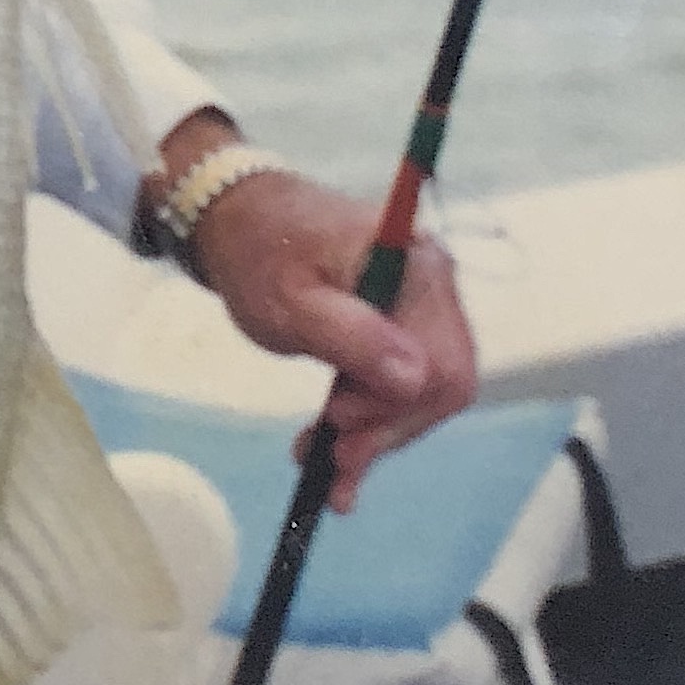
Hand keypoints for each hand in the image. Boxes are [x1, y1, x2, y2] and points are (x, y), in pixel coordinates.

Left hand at [184, 163, 479, 509]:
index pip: (441, 363)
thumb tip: (415, 379)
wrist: (243, 219)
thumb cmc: (259, 252)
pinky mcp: (407, 323)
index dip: (396, 406)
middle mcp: (433, 282)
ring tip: (326, 465)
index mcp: (413, 266)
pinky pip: (407, 381)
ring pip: (425, 391)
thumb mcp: (288, 302)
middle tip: (331, 460)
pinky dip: (376, 421)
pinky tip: (340, 459)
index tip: (336, 419)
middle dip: (386, 430)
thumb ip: (351, 337)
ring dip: (377, 434)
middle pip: (441, 383)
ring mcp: (425, 303)